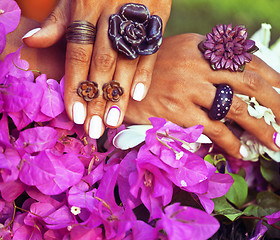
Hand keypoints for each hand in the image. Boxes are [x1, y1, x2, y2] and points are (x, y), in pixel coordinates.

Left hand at [22, 0, 171, 138]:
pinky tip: (138, 96)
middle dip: (98, 98)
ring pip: (126, 61)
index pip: (78, 53)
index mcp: (86, 7)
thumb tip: (30, 43)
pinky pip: (151, 49)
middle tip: (96, 129)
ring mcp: (136, 15)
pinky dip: (145, 73)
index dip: (75, 85)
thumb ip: (57, 21)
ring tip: (114, 121)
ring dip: (120, 94)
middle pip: (102, 64)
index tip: (75, 115)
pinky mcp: (158, 16)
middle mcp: (111, 13)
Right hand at [125, 33, 279, 157]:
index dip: (273, 76)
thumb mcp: (180, 53)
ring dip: (259, 129)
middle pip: (249, 83)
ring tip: (273, 143)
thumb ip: (208, 60)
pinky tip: (240, 153)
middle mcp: (197, 64)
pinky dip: (230, 143)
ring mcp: (188, 88)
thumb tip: (239, 81)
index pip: (247, 59)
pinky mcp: (177, 112)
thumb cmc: (150, 71)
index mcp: (201, 46)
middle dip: (276, 104)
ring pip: (235, 109)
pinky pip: (213, 130)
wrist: (115, 83)